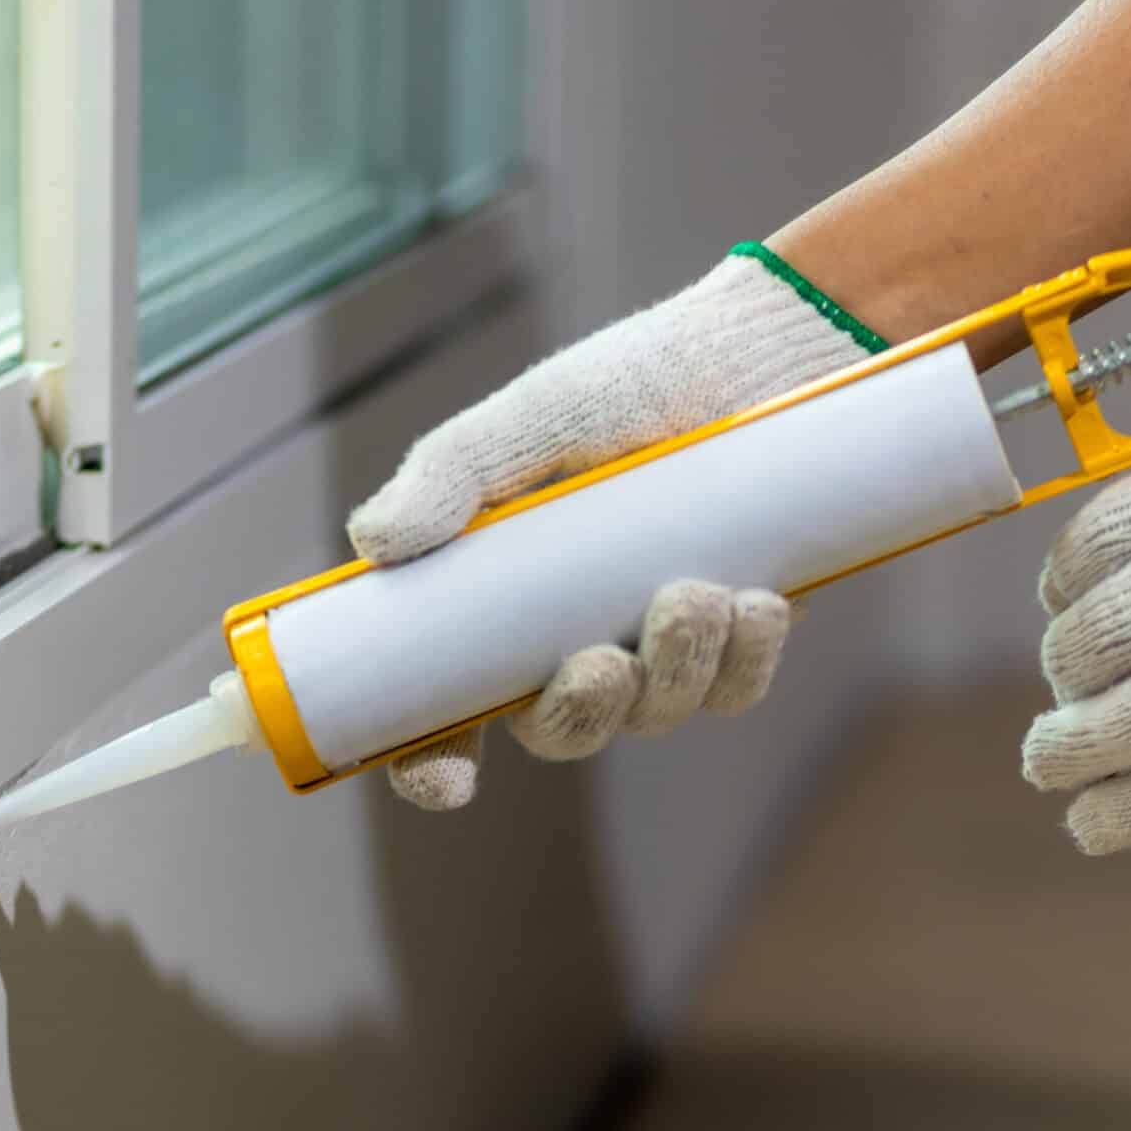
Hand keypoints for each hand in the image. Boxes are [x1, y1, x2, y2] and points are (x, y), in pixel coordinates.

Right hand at [347, 246, 878, 808]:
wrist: (756, 350)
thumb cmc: (631, 384)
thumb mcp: (530, 421)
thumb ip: (452, 474)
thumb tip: (373, 541)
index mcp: (502, 604)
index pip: (448, 710)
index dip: (433, 763)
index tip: (445, 780)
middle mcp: (574, 636)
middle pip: (561, 731)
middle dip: (580, 715)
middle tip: (600, 663)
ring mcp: (658, 642)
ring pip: (655, 714)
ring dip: (673, 671)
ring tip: (694, 592)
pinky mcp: (738, 634)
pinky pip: (735, 688)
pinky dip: (743, 660)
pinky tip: (754, 602)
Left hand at [1025, 347, 1130, 853]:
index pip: (1079, 552)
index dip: (1063, 587)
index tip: (1066, 607)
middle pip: (1079, 645)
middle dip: (1069, 672)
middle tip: (1080, 688)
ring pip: (1105, 725)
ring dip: (1063, 751)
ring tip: (1050, 762)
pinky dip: (1119, 813)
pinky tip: (1090, 823)